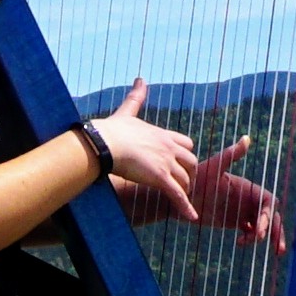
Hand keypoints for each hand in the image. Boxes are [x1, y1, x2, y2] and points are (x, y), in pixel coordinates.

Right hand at [81, 81, 194, 215]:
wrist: (104, 143)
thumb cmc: (111, 130)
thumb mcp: (127, 112)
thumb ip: (136, 97)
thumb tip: (140, 79)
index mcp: (161, 134)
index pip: (185, 143)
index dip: (184, 154)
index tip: (180, 162)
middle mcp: (168, 147)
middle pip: (191, 162)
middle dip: (189, 173)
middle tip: (184, 184)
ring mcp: (166, 163)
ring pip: (185, 179)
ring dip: (185, 190)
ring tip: (183, 200)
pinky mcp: (160, 178)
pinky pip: (177, 194)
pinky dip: (186, 206)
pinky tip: (191, 216)